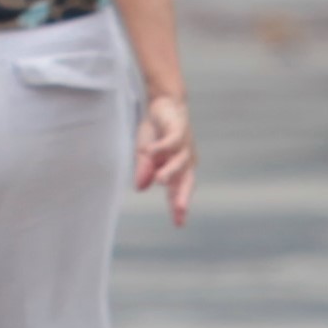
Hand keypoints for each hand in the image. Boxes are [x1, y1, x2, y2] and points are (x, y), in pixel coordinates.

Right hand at [134, 87, 195, 228]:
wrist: (164, 103)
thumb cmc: (157, 132)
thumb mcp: (145, 154)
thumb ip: (144, 170)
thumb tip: (140, 188)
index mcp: (178, 169)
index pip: (178, 191)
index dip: (178, 207)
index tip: (179, 224)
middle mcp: (185, 160)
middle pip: (186, 181)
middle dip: (182, 196)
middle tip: (180, 210)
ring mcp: (183, 145)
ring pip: (180, 162)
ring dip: (170, 171)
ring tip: (160, 180)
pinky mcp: (179, 129)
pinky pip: (171, 141)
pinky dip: (160, 147)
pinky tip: (149, 151)